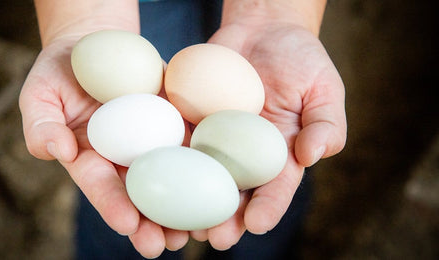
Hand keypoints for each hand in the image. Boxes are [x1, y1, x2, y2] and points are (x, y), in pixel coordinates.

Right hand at [18, 36, 189, 257]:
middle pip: (140, 194)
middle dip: (153, 223)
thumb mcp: (39, 93)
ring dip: (186, 206)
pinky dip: (207, 165)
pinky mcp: (177, 120)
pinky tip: (224, 184)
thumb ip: (41, 124)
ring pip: (172, 178)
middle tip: (166, 246)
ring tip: (199, 231)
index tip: (127, 225)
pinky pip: (195, 142)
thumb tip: (56, 150)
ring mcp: (154, 140)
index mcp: (90, 158)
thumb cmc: (60, 72)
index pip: (100, 186)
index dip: (113, 205)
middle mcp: (124, 157)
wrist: (96, 44)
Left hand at [189, 19, 346, 249]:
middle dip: (225, 218)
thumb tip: (314, 155)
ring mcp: (214, 139)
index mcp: (279, 154)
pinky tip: (155, 178)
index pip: (276, 187)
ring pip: (200, 176)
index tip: (258, 225)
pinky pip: (176, 141)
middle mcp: (244, 154)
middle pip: (234, 192)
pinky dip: (167, 161)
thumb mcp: (324, 87)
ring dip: (191, 202)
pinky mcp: (190, 121)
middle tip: (215, 238)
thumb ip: (325, 123)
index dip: (268, 207)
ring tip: (181, 225)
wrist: (262, 30)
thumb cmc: (300, 59)